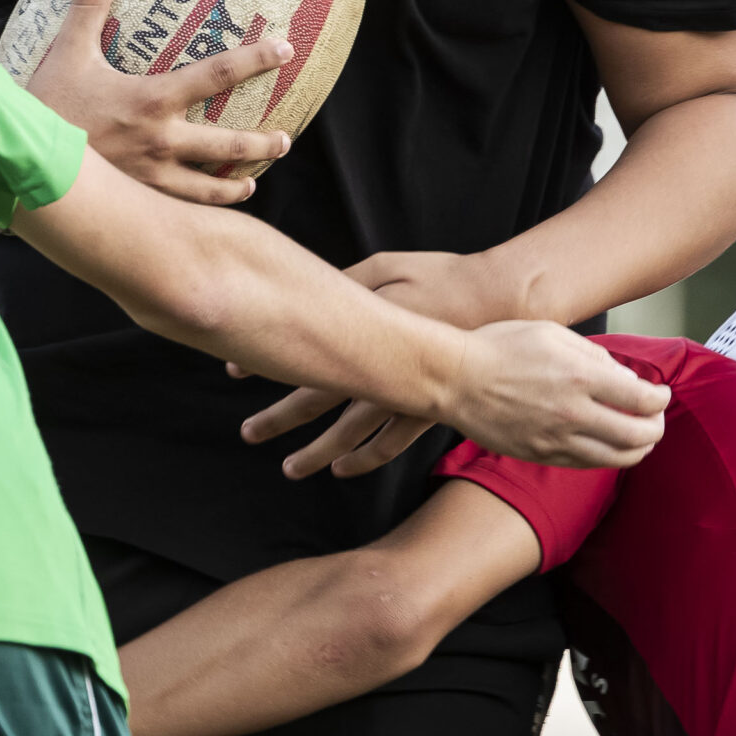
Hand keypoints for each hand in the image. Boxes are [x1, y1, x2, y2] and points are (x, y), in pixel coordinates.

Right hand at [25, 0, 293, 205]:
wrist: (25, 167)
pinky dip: (196, 210)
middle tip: (285, 139)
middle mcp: (161, 142)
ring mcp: (152, 178)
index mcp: (152, 101)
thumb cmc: (46, 108)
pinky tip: (204, 210)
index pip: (217, 74)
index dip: (256, 59)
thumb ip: (88, 7)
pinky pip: (177, 209)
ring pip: (208, 188)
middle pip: (229, 145)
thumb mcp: (66, 52)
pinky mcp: (137, 201)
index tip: (285, 49)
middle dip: (263, 143)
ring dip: (234, 185)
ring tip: (250, 184)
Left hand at [239, 250, 530, 477]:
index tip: (232, 371)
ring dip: (317, 453)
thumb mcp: (385, 267)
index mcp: (360, 330)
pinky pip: (390, 444)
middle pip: (314, 400)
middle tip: (248, 434)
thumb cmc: (441, 276)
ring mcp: (402, 394)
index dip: (262, 363)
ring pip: (349, 434)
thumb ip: (345, 285)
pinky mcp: (427, 409)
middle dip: (276, 420)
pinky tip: (343, 469)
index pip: (298, 353)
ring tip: (291, 469)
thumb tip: (305, 299)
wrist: (504, 302)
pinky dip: (365, 459)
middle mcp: (376, 369)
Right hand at [442, 320, 668, 468]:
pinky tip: (606, 446)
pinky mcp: (540, 454)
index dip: (660, 399)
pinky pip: (586, 463)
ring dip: (638, 450)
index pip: (643, 399)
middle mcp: (574, 413)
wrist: (454, 378)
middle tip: (656, 420)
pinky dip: (606, 457)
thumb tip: (626, 379)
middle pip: (638, 435)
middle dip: (656, 428)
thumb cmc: (500, 347)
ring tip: (640, 440)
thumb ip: (594, 356)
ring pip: (616, 458)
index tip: (660, 394)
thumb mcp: (552, 334)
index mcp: (580, 377)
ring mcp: (556, 438)